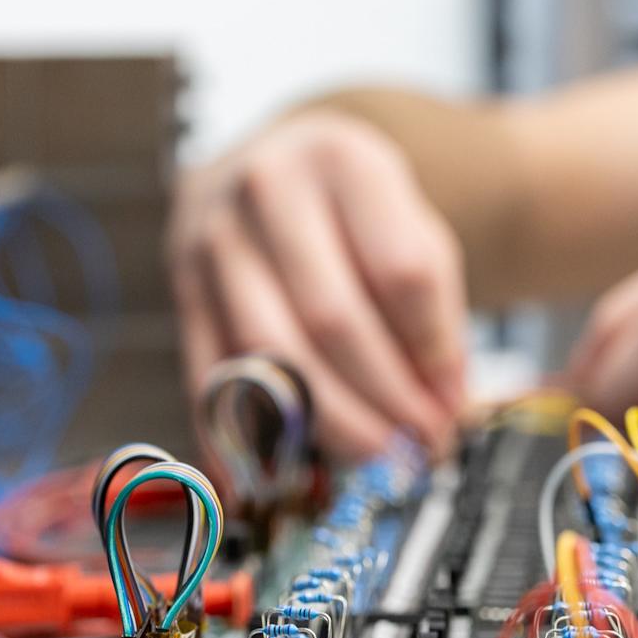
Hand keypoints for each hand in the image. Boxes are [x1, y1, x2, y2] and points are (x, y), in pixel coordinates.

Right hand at [169, 111, 465, 458]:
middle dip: (386, 398)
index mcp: (343, 159)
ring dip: (332, 423)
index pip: (402, 271)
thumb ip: (434, 311)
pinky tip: (275, 478)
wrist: (275, 166)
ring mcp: (212, 238)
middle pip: (333, 318)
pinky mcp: (183, 290)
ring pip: (273, 353)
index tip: (455, 403)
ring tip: (377, 455)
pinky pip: (212, 376)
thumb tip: (442, 407)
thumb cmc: (357, 211)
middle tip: (421, 446)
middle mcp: (267, 188)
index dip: (435, 351)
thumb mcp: (413, 228)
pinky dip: (242, 437)